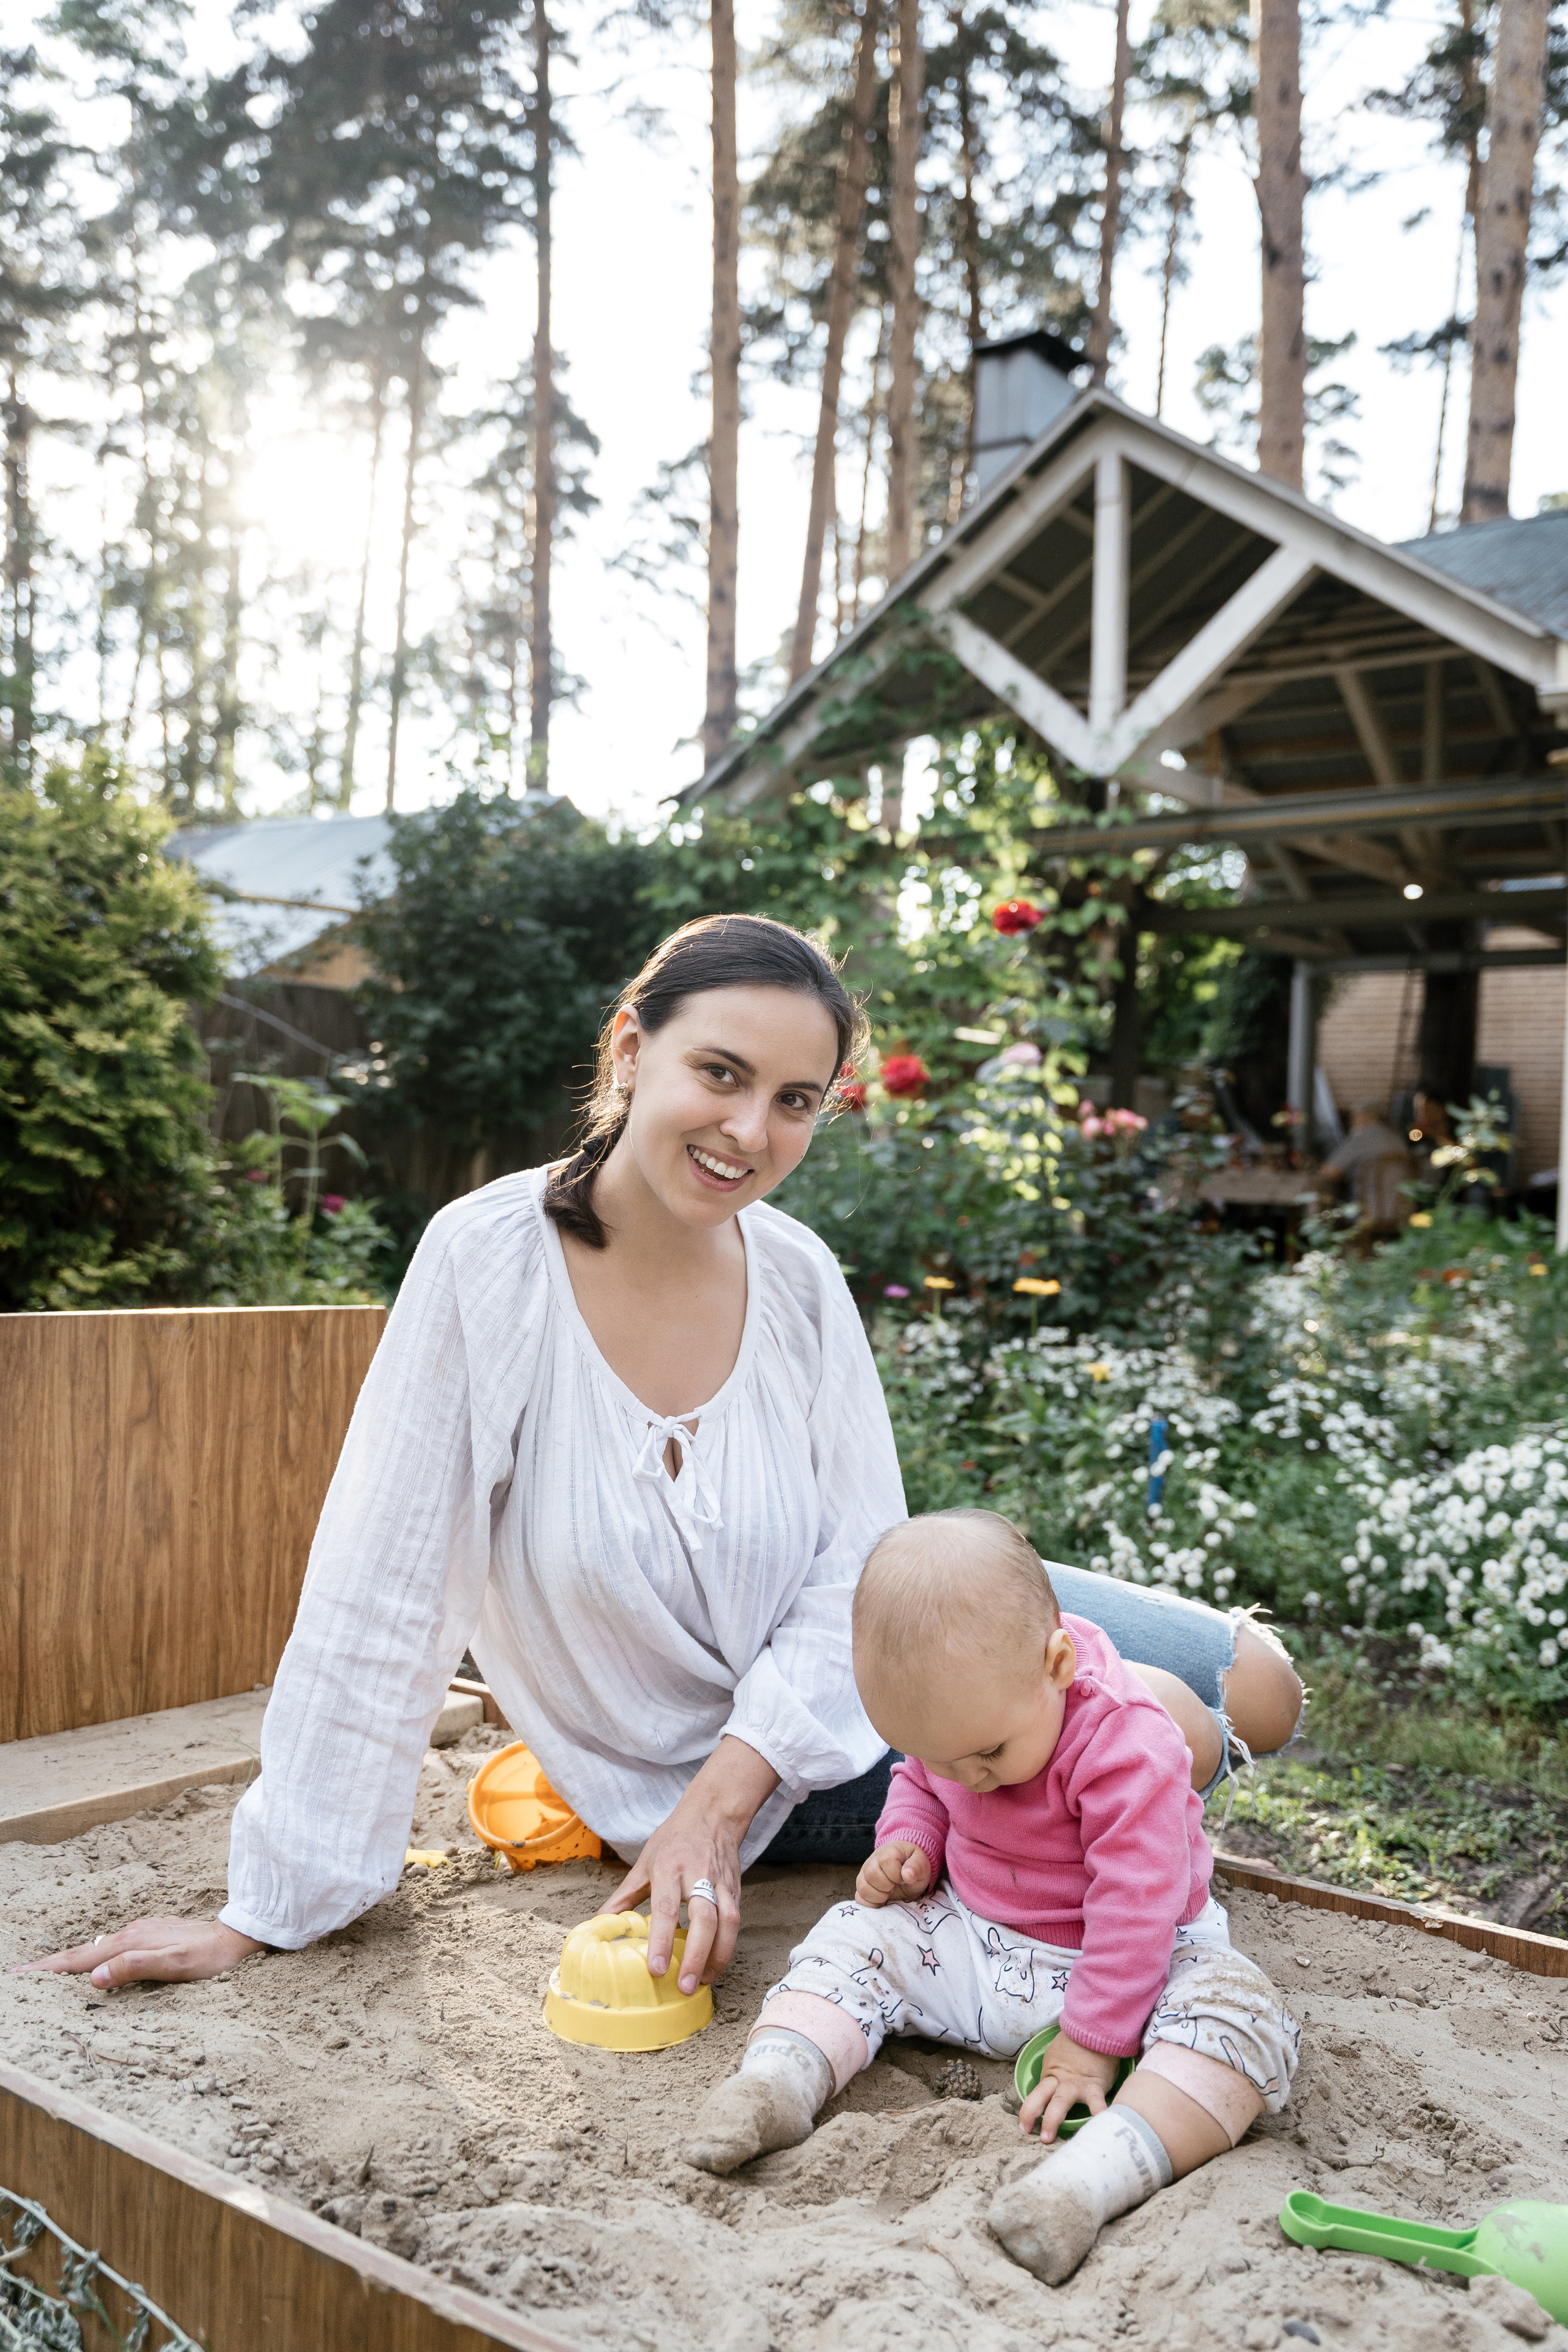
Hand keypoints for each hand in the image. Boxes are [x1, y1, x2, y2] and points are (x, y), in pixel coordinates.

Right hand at [14, 1917, 264, 1991]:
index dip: (49, 1970)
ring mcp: (140, 1934)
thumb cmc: (209, 1959)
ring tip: (45, 1972)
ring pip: (94, 1949)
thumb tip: (94, 1977)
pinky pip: (109, 1949)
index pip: (80, 1960)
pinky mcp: (149, 1937)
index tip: (21, 1976)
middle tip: (20, 1976)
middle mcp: (131, 1934)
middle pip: (81, 1952)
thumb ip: (134, 1968)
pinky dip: (89, 1958)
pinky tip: (89, 1965)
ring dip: (67, 1961)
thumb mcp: (174, 1967)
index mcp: (130, 1943)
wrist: (237, 1939)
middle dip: (49, 1965)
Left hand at [601, 1735, 778, 1995]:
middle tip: (685, 1986)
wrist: (713, 1814)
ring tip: (702, 1982)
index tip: (656, 1969)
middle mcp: (698, 1875)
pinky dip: (727, 1946)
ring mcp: (721, 1882)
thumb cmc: (674, 1840)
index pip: (667, 1907)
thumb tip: (597, 1925)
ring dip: (717, 1956)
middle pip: (704, 1919)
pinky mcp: (735, 1889)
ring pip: (727, 1922)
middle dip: (695, 1956)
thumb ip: (623, 1897)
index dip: (661, 1939)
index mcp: (670, 1868)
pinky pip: (735, 1921)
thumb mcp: (643, 1863)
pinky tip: (713, 1965)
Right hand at [854, 1841, 931, 1907]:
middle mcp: (872, 1861)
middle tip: (895, 1886)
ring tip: (889, 1893)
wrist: (904, 1868)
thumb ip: (916, 1866)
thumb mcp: (921, 1864)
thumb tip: (908, 1875)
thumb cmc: (912, 1866)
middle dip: (887, 1886)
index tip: (904, 1878)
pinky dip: (871, 1904)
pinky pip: (859, 1899)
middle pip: (871, 1875)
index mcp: (888, 1852)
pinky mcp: (861, 1887)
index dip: (897, 1875)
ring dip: (879, 1896)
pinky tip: (882, 1901)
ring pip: (863, 1888)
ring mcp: (864, 1875)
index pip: (887, 1862)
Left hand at [1019, 2030, 1121, 2143]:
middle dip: (1032, 2114)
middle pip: (1041, 2097)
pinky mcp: (1095, 2087)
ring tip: (1049, 2138)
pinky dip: (1096, 2117)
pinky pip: (1096, 2104)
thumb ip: (1056, 2076)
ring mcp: (1076, 2085)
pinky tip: (1094, 2130)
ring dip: (1053, 2120)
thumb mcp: (1059, 2058)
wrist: (1095, 2030)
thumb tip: (1051, 2093)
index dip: (1027, 2111)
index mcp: (1051, 2076)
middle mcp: (1060, 2081)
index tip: (1023, 2128)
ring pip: (1060, 2102)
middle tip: (1025, 2132)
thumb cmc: (1077, 2046)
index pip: (1035, 2095)